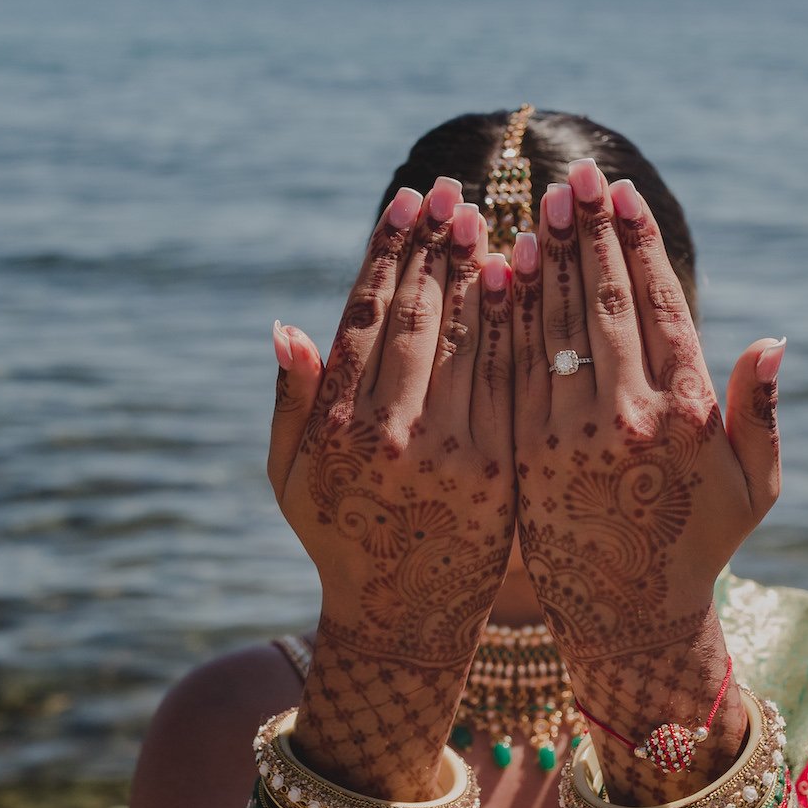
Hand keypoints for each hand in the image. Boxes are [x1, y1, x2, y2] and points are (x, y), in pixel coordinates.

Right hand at [267, 179, 514, 792]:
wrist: (404, 616)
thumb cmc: (338, 538)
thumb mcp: (290, 478)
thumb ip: (289, 402)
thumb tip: (284, 327)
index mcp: (340, 426)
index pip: (367, 316)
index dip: (388, 252)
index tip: (409, 202)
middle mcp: (394, 434)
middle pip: (421, 315)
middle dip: (439, 246)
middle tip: (458, 190)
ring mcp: (453, 452)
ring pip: (471, 339)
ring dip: (482, 270)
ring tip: (492, 218)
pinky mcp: (501, 470)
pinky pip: (510, 380)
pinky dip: (516, 325)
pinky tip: (523, 279)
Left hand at [510, 159, 783, 796]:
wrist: (629, 616)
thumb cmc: (700, 543)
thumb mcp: (752, 484)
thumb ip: (759, 411)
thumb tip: (772, 340)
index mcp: (687, 413)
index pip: (659, 305)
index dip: (639, 244)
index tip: (623, 196)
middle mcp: (629, 418)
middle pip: (602, 301)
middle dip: (588, 232)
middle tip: (575, 177)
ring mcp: (571, 435)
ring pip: (553, 325)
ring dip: (545, 257)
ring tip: (538, 205)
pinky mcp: (525, 452)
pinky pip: (514, 365)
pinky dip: (509, 312)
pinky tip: (501, 269)